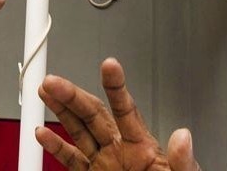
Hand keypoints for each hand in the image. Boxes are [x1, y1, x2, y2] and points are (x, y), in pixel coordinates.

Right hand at [36, 58, 200, 170]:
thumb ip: (183, 160)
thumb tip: (183, 137)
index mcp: (142, 146)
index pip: (125, 110)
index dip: (116, 87)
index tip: (109, 66)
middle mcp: (120, 150)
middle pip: (92, 115)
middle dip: (73, 95)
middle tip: (55, 81)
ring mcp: (104, 163)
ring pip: (77, 131)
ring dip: (61, 111)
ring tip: (46, 91)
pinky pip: (71, 160)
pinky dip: (56, 147)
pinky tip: (43, 133)